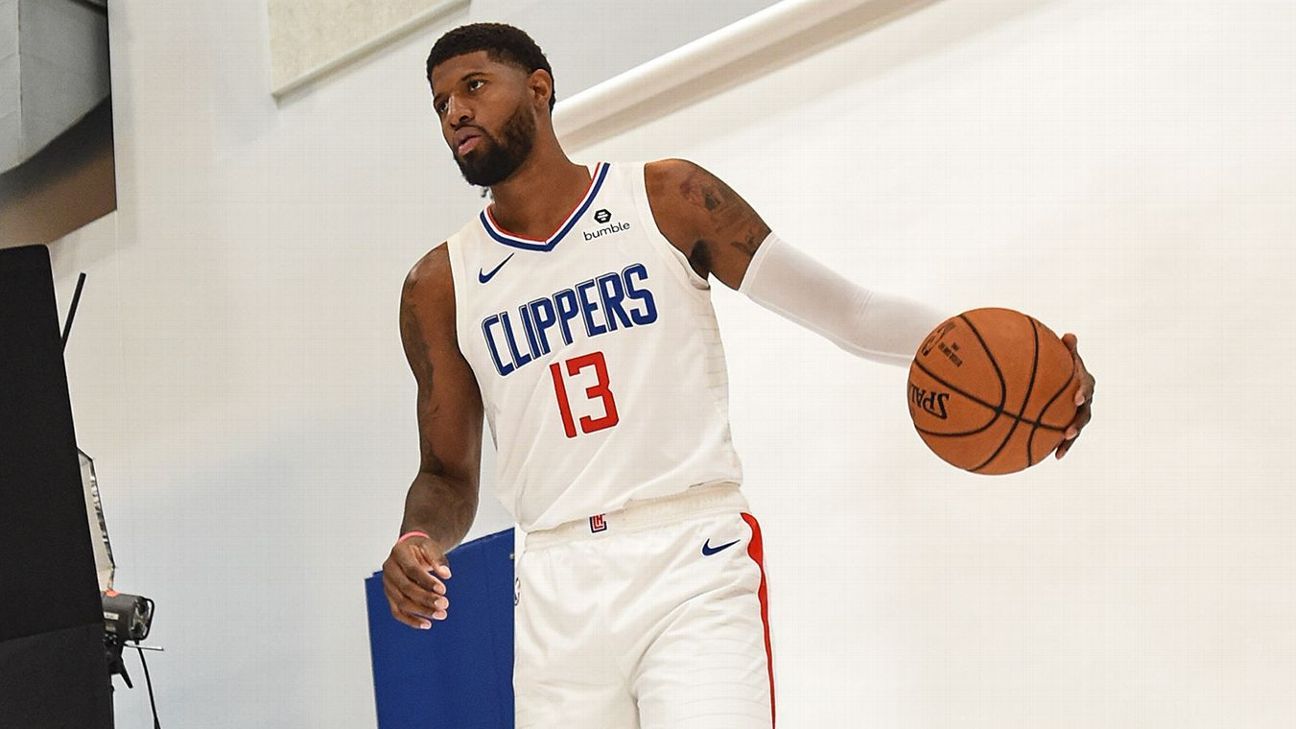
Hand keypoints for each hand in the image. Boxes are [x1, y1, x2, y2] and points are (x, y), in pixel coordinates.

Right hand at [382, 535, 451, 628]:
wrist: (411, 549)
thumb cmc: (422, 547)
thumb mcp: (431, 546)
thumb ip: (438, 559)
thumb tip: (446, 574)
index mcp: (398, 552)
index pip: (412, 570)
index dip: (427, 581)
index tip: (443, 590)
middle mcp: (389, 568)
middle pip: (406, 588)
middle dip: (426, 598)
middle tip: (444, 604)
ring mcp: (387, 583)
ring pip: (401, 602)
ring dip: (421, 611)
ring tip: (441, 615)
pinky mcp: (390, 596)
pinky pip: (397, 612)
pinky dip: (411, 620)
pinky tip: (427, 624)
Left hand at [1055, 333, 1094, 459]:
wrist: (1061, 378)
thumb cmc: (1062, 363)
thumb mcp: (1066, 355)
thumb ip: (1068, 348)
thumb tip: (1069, 335)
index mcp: (1086, 382)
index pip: (1087, 387)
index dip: (1083, 392)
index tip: (1076, 398)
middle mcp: (1086, 400)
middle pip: (1085, 413)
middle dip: (1077, 423)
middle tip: (1069, 431)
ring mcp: (1080, 413)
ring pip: (1078, 427)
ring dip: (1071, 439)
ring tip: (1061, 447)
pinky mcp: (1071, 423)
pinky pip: (1068, 436)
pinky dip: (1063, 446)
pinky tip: (1054, 457)